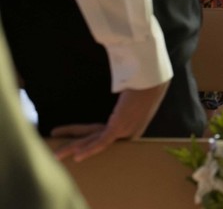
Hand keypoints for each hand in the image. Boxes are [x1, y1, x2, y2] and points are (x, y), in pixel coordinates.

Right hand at [51, 81, 169, 161]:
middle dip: (76, 148)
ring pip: (94, 141)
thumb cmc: (146, 81)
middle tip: (58, 155)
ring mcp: (125, 130)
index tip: (75, 146)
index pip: (105, 136)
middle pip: (96, 142)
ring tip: (56, 155)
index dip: (88, 141)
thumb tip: (120, 92)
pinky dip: (89, 148)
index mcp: (132, 127)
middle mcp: (129, 133)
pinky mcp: (121, 125)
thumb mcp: (135, 94)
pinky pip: (102, 140)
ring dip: (73, 147)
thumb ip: (126, 101)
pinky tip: (76, 156)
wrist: (154, 77)